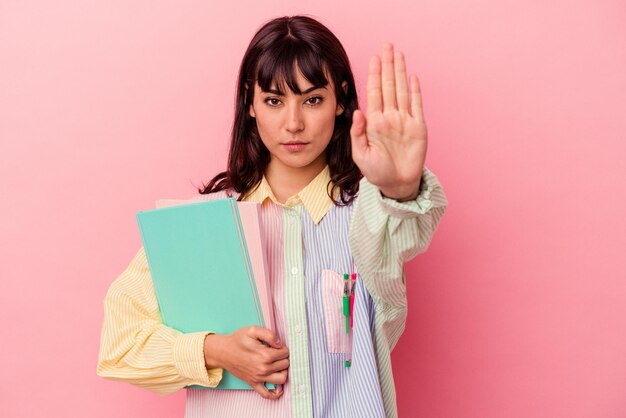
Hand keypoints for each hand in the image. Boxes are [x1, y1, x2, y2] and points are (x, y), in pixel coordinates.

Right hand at [203, 326, 288, 399]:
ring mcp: (259, 378)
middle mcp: (263, 369)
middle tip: (275, 353)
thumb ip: (269, 335)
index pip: (285, 353)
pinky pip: (267, 394)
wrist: (223, 351)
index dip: (282, 347)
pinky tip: (278, 388)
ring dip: (283, 371)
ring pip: (282, 379)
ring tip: (277, 364)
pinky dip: (275, 393)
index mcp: (265, 355)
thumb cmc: (237, 340)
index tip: (276, 346)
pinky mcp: (253, 384)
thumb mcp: (253, 330)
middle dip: (283, 357)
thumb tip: (280, 344)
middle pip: (285, 364)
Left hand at [350, 43, 427, 200]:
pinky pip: (417, 106)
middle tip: (387, 46)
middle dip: (387, 66)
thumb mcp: (360, 155)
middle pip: (388, 86)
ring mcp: (404, 121)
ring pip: (402, 91)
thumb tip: (358, 112)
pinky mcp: (418, 128)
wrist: (397, 185)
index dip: (374, 75)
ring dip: (401, 72)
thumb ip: (357, 134)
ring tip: (398, 54)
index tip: (373, 58)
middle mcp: (389, 117)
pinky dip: (416, 91)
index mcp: (374, 122)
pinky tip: (413, 77)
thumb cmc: (376, 172)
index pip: (374, 93)